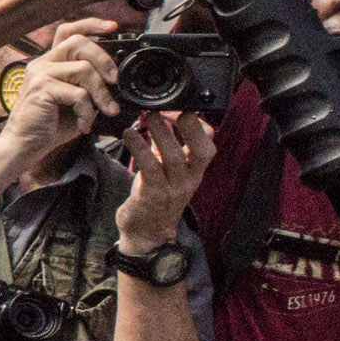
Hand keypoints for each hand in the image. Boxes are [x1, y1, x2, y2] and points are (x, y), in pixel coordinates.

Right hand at [0, 26, 119, 156]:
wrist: (25, 144)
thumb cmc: (50, 125)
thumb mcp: (77, 101)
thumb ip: (90, 86)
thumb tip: (116, 80)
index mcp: (51, 63)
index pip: (67, 31)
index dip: (91, 25)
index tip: (112, 27)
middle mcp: (43, 63)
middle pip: (78, 42)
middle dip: (103, 60)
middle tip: (114, 81)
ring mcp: (40, 74)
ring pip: (84, 69)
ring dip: (101, 93)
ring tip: (106, 111)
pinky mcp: (41, 88)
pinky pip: (78, 94)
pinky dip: (88, 112)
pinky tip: (84, 124)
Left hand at [115, 111, 215, 247]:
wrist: (146, 233)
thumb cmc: (155, 195)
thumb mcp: (167, 169)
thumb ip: (166, 145)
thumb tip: (160, 114)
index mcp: (195, 170)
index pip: (209, 144)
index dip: (199, 124)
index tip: (181, 108)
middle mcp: (189, 179)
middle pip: (202, 150)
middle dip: (188, 126)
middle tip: (168, 108)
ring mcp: (173, 189)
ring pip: (175, 157)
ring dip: (161, 133)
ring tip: (148, 116)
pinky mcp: (153, 195)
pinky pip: (149, 169)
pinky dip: (140, 148)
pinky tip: (129, 134)